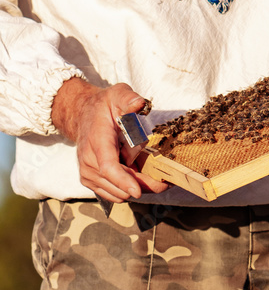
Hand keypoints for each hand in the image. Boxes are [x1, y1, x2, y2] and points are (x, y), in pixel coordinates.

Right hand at [51, 78, 168, 202]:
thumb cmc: (104, 107)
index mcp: (98, 141)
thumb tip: (139, 103)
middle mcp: (89, 161)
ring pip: (119, 193)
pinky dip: (128, 188)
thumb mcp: (117, 94)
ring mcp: (88, 174)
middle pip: (118, 185)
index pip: (108, 167)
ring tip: (145, 169)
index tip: (136, 191)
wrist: (82, 116)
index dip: (123, 181)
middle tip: (165, 179)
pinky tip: (134, 173)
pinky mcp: (90, 182)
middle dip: (143, 185)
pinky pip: (115, 194)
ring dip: (136, 186)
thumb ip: (128, 98)